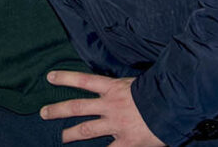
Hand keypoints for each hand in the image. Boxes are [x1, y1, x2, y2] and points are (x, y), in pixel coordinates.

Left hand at [41, 71, 165, 145]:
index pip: (83, 81)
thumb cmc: (161, 92)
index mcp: (114, 88)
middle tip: (43, 113)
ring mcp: (116, 125)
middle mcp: (110, 105)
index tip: (49, 77)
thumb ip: (127, 87)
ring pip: (86, 130)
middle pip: (77, 107)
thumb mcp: (140, 83)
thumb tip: (123, 87)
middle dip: (58, 110)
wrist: (175, 106)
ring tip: (60, 137)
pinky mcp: (126, 142)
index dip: (65, 78)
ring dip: (70, 134)